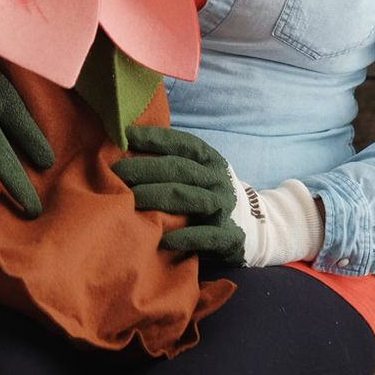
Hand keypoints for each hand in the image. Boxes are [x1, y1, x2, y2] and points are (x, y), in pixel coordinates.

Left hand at [111, 125, 322, 266]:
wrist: (257, 228)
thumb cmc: (211, 196)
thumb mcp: (201, 173)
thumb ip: (174, 162)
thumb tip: (129, 147)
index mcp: (211, 160)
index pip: (183, 143)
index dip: (156, 137)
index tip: (127, 136)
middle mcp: (218, 179)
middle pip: (179, 169)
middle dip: (145, 169)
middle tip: (117, 173)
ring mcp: (225, 206)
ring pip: (189, 198)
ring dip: (157, 198)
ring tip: (130, 201)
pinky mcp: (230, 236)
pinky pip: (206, 236)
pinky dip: (185, 236)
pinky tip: (163, 239)